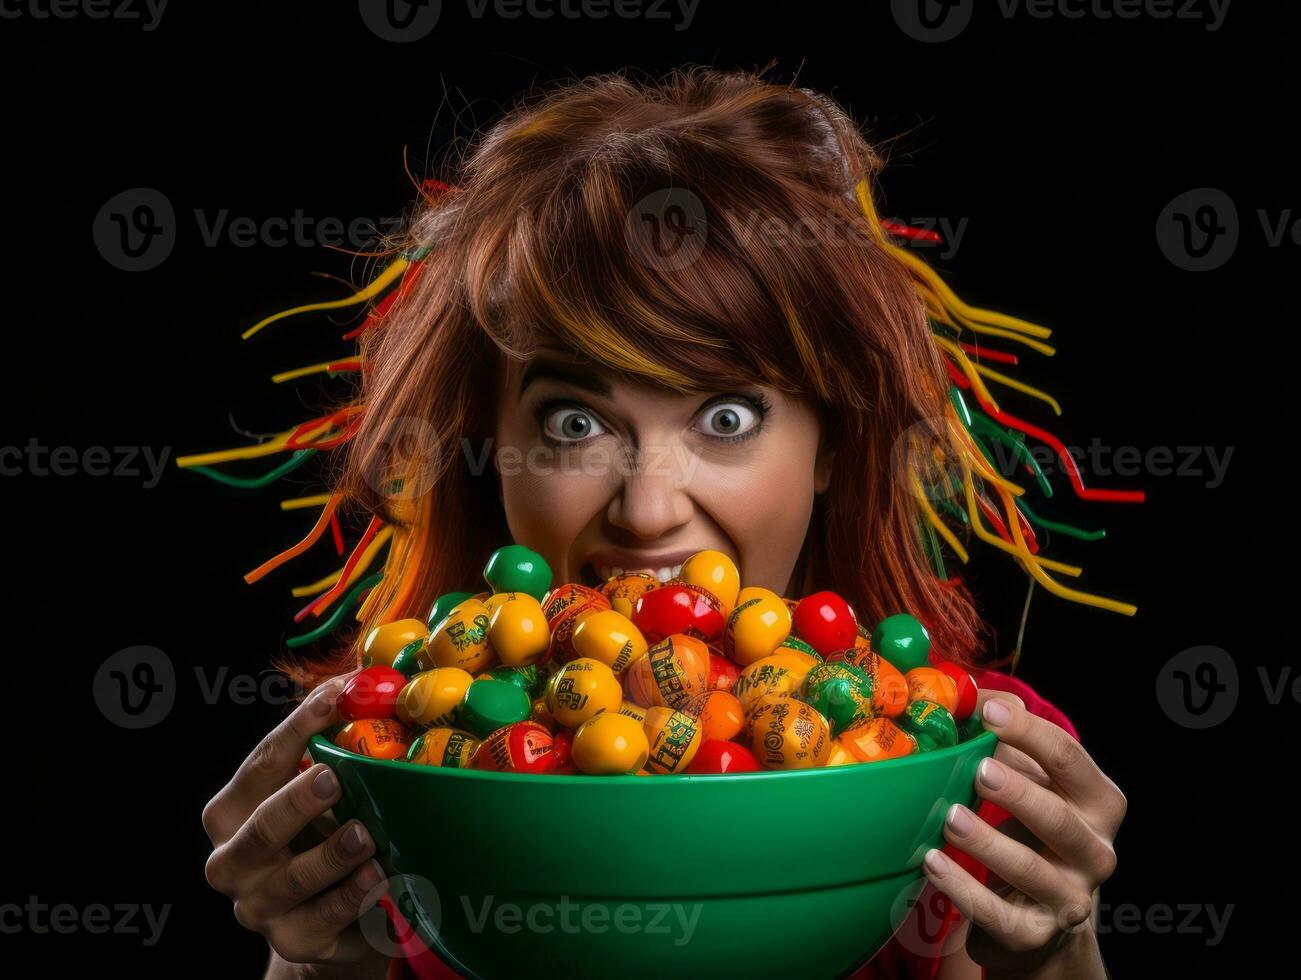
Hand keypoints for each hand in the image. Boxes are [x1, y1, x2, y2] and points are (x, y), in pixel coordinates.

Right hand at [202, 669, 390, 970]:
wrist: (335, 923)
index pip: (262, 763)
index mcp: (234, 812)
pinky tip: (377, 877)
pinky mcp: (294, 943)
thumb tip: (370, 678)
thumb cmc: (324, 837)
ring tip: (365, 834)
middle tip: (332, 777)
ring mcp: (259, 907)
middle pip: (258, 829)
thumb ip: (333, 747)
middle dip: (294, 801)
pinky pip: (321, 922)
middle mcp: (233, 861)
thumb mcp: (322, 794)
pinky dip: (350, 898)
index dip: (299, 726)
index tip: (340, 695)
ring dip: (329, 855)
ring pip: (289, 880)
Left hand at [922, 690, 1124, 976]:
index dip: (1030, 733)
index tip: (989, 712)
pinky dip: (962, 890)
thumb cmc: (1034, 832)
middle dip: (1018, 792)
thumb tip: (963, 692)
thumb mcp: (1035, 783)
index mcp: (1099, 802)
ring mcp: (1069, 897)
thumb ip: (1008, 740)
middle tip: (978, 769)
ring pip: (1028, 868)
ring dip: (986, 841)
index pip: (1069, 759)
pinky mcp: (1035, 934)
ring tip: (948, 818)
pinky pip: (998, 913)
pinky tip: (931, 863)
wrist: (1044, 919)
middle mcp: (1095, 851)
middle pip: (1058, 818)